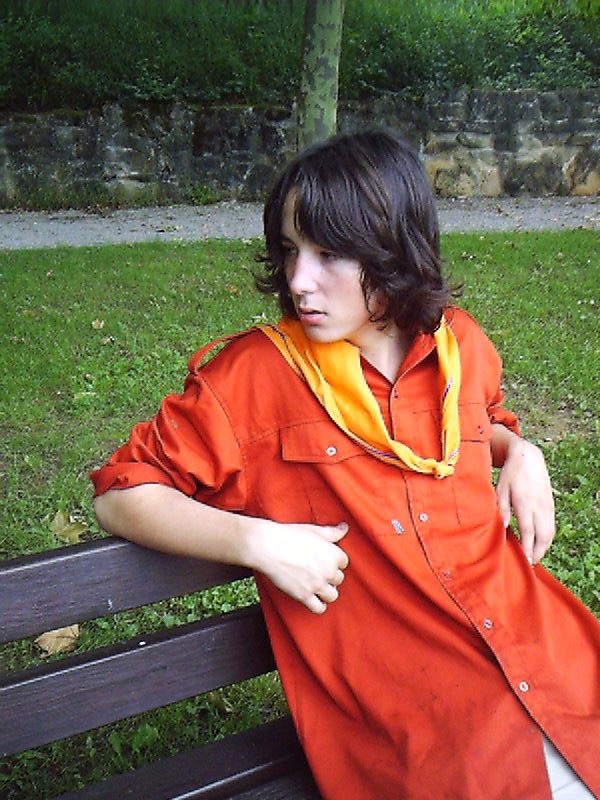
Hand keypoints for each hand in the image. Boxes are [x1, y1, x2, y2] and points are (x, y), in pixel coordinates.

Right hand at [252, 520, 348, 613]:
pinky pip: (319, 608)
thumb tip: (344, 528)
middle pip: (338, 579)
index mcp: (334, 554)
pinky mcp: (304, 596)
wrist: (268, 546)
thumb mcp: (314, 530)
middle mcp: (329, 571)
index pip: (343, 563)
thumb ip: (333, 532)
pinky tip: (312, 598)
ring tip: (317, 586)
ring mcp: (317, 585)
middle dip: (329, 576)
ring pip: (332, 596)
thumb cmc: (290, 536)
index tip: (324, 560)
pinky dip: (318, 605)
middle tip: (318, 572)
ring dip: (326, 592)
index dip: (333, 561)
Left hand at [495, 437, 554, 564]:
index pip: (528, 531)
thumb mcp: (500, 488)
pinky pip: (551, 525)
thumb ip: (502, 508)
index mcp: (525, 503)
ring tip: (534, 557)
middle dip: (538, 552)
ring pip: (550, 532)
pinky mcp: (550, 505)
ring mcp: (547, 506)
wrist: (528, 458)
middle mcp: (539, 506)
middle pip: (543, 536)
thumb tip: (502, 526)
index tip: (525, 560)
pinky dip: (547, 537)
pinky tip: (540, 543)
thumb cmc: (511, 473)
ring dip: (544, 547)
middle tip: (530, 563)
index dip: (527, 547)